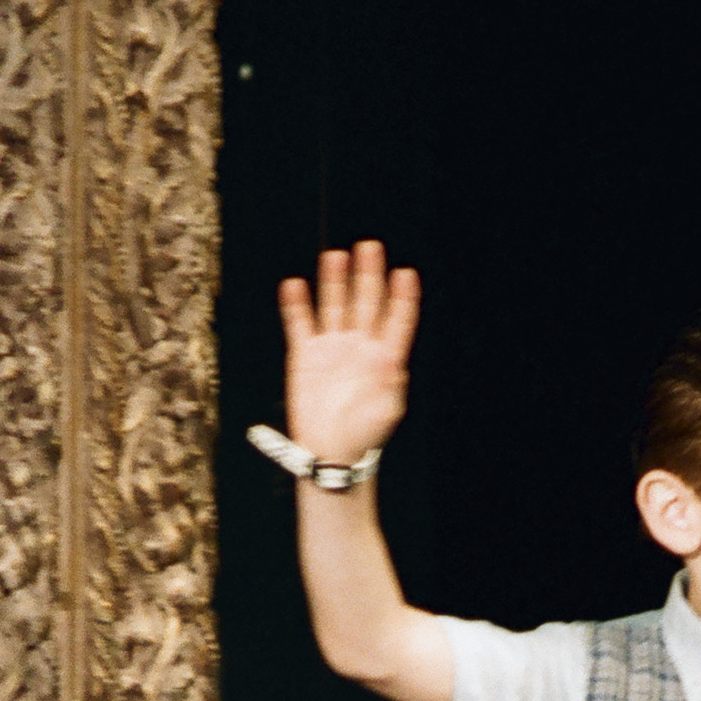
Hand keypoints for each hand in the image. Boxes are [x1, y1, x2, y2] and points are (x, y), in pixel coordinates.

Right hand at [278, 240, 420, 463]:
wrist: (332, 452)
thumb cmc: (364, 436)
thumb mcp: (387, 411)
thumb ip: (392, 384)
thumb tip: (394, 364)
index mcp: (384, 358)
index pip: (397, 320)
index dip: (402, 298)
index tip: (406, 274)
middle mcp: (359, 346)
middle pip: (365, 302)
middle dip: (369, 275)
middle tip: (370, 247)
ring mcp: (332, 347)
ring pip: (334, 305)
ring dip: (335, 281)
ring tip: (336, 256)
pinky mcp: (305, 354)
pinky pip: (300, 323)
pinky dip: (296, 305)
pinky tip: (295, 285)